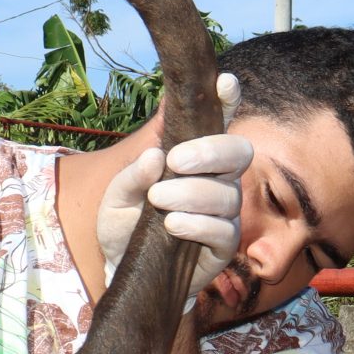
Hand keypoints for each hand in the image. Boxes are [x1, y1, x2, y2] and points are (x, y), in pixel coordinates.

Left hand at [95, 74, 246, 295]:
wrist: (124, 271)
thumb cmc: (124, 225)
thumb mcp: (114, 197)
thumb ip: (132, 175)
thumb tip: (155, 155)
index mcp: (194, 157)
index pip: (219, 122)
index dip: (227, 100)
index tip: (224, 83)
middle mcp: (217, 179)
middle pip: (239, 152)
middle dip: (210, 152)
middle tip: (175, 162)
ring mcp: (225, 212)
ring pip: (228, 193)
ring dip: (192, 193)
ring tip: (158, 200)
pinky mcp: (224, 245)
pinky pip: (225, 229)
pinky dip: (198, 223)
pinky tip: (173, 225)